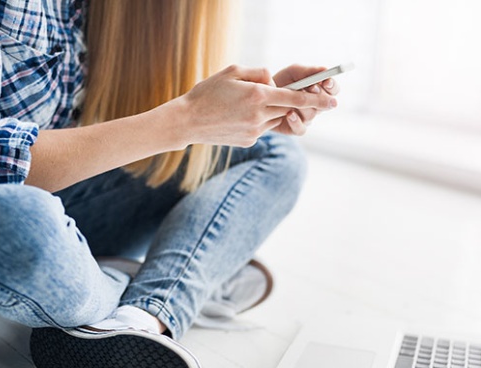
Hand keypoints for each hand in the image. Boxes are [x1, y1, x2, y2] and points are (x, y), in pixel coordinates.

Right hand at [179, 64, 336, 146]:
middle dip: (290, 103)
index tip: (333, 101)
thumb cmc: (207, 93)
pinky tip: (236, 117)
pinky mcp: (248, 141)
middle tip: (281, 97)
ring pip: (275, 119)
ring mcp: (254, 131)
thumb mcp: (232, 72)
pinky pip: (262, 129)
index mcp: (257, 96)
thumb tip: (273, 81)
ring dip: (270, 111)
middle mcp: (259, 115)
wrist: (188, 122)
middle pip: (286, 108)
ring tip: (244, 106)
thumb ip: (259, 73)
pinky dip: (257, 121)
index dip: (316, 99)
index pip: (295, 98)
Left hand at [272, 64, 340, 135]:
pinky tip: (289, 114)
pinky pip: (301, 129)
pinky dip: (296, 122)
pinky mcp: (295, 129)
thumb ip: (308, 72)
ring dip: (304, 106)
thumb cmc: (280, 82)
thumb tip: (325, 69)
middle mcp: (315, 106)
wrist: (262, 97)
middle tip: (312, 87)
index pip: (333, 90)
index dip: (332, 86)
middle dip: (319, 95)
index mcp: (319, 91)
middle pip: (326, 104)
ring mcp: (306, 118)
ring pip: (312, 115)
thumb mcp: (293, 72)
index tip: (326, 81)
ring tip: (293, 99)